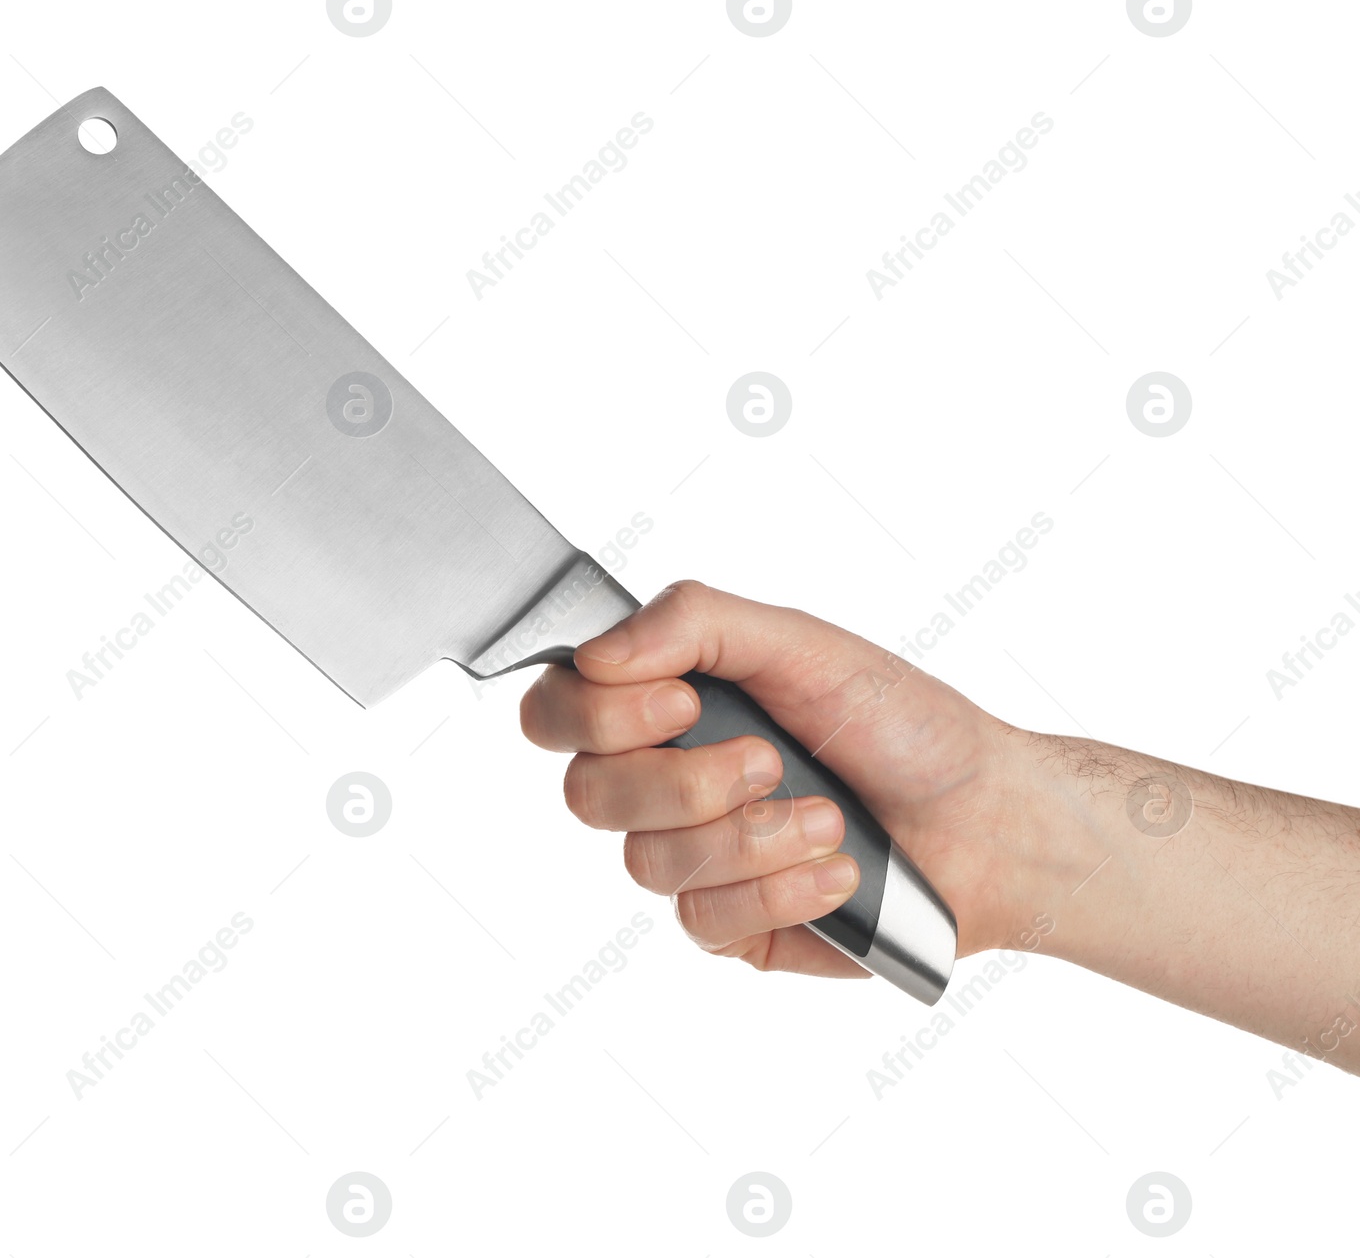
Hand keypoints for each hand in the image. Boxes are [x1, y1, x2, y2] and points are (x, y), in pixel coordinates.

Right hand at [520, 582, 1044, 977]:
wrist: (990, 821)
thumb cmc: (904, 725)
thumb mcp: (802, 643)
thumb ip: (693, 622)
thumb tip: (597, 653)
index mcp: (667, 704)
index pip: (558, 710)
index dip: (597, 714)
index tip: (682, 702)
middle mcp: (666, 781)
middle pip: (585, 795)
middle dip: (683, 782)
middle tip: (768, 760)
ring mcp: (695, 857)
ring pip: (646, 864)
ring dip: (752, 837)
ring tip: (830, 819)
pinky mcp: (731, 925)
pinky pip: (704, 918)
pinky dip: (783, 889)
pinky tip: (839, 871)